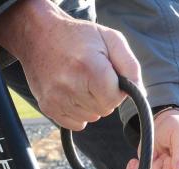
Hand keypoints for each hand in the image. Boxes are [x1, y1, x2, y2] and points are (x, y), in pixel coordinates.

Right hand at [0, 0, 141, 130]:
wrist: (38, 34)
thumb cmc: (79, 37)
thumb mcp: (110, 39)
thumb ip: (130, 66)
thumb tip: (140, 93)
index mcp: (89, 67)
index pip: (115, 98)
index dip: (117, 88)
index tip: (109, 75)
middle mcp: (70, 85)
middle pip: (104, 109)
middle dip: (105, 95)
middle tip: (94, 76)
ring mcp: (56, 98)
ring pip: (92, 117)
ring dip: (92, 103)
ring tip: (81, 81)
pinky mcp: (47, 107)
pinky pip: (76, 124)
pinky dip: (79, 112)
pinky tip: (73, 92)